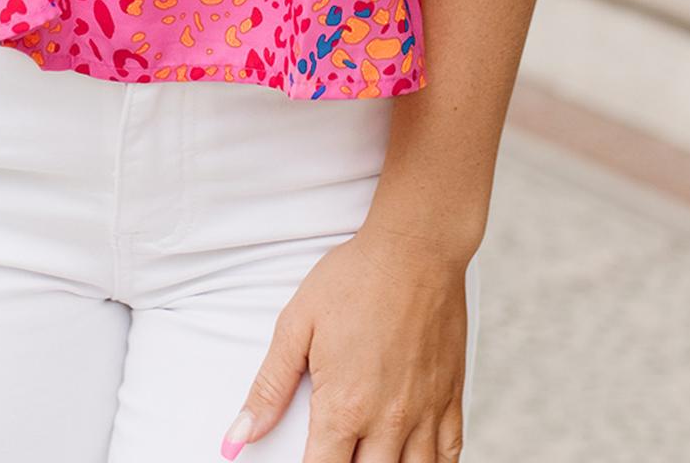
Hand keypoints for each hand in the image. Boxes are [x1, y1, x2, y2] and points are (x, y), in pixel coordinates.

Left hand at [220, 226, 472, 461]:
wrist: (416, 247)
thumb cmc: (354, 278)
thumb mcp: (297, 324)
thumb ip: (269, 386)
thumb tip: (237, 436)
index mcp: (344, 406)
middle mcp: (388, 421)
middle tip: (335, 452)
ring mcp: (425, 413)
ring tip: (367, 456)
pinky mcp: (452, 399)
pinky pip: (451, 455)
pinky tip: (413, 459)